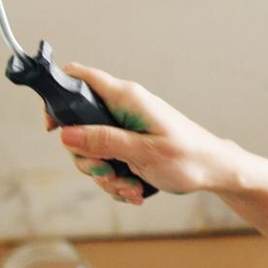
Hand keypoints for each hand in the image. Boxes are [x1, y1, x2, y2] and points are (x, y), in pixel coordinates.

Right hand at [45, 62, 239, 203]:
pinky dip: (117, 181)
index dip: (57, 96)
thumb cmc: (188, 157)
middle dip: (87, 158)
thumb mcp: (143, 152)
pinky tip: (136, 189)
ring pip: (91, 151)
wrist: (215, 172)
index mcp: (126, 98)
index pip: (79, 78)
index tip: (52, 127)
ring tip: (131, 186)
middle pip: (77, 127)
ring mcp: (125, 128)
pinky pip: (107, 164)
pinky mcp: (129, 146)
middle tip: (107, 171)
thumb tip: (66, 134)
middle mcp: (122, 109)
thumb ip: (104, 141)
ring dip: (105, 176)